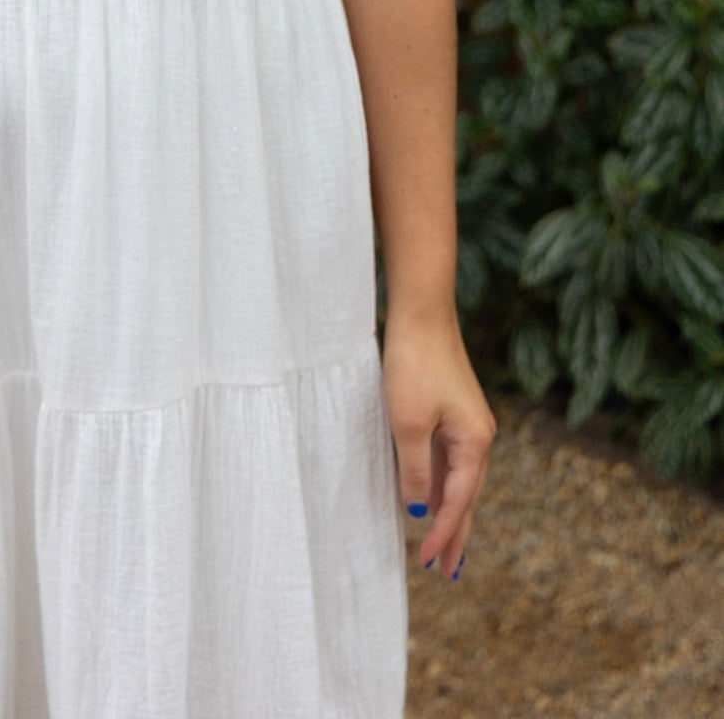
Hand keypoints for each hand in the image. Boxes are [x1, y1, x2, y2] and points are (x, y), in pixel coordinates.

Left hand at [381, 306, 496, 580]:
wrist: (421, 314)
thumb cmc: (414, 365)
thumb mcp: (408, 424)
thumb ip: (414, 471)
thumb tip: (417, 510)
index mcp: (475, 442)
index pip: (459, 501)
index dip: (444, 534)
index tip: (428, 563)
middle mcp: (478, 436)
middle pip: (467, 497)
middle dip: (457, 534)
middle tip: (447, 572)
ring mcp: (466, 424)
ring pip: (458, 480)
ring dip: (449, 512)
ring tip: (444, 547)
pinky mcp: (452, 411)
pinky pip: (448, 460)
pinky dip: (440, 484)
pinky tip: (429, 498)